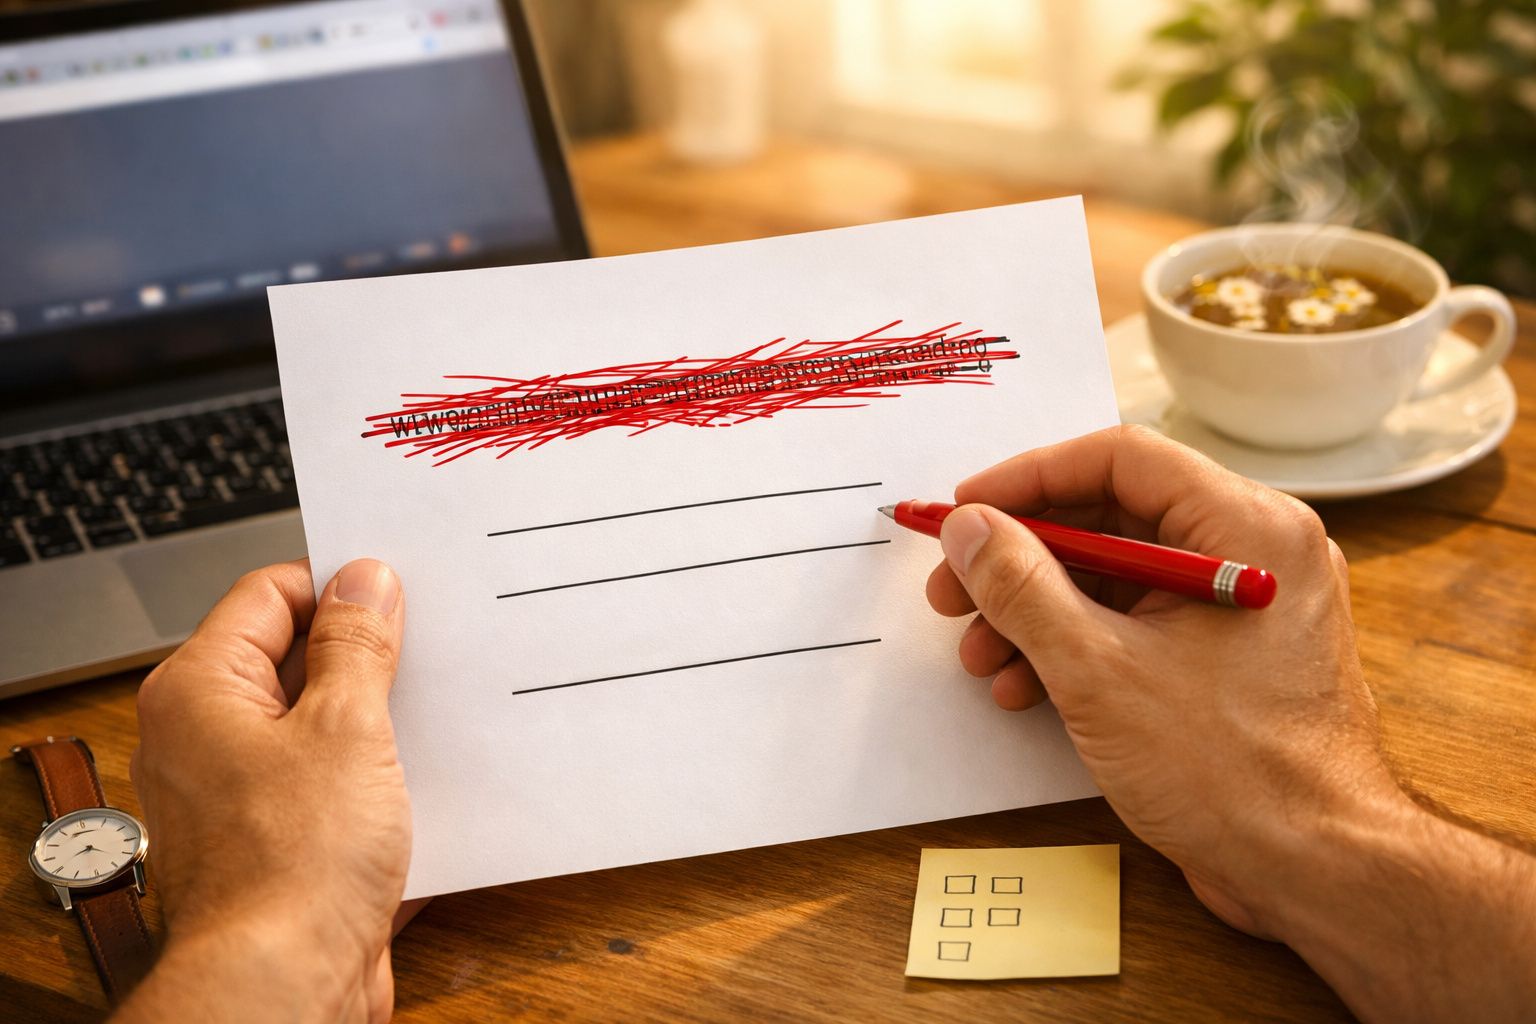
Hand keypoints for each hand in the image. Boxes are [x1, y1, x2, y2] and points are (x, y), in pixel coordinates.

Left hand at [121, 559, 409, 1022]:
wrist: (285, 983)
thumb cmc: (291, 871)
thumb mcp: (347, 727)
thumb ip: (357, 646)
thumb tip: (363, 582)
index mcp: (202, 691)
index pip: (270, 595)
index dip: (338, 585)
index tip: (398, 591)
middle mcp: (206, 738)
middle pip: (293, 659)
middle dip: (367, 655)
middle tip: (428, 649)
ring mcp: (240, 793)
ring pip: (318, 726)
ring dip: (377, 720)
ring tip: (435, 715)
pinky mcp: (276, 842)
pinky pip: (329, 784)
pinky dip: (373, 777)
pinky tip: (425, 780)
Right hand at [924, 425, 1395, 936]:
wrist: (1314, 873)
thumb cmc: (1233, 772)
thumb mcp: (1099, 670)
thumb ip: (1023, 587)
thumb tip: (969, 528)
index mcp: (1247, 527)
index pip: (1122, 459)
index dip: (1029, 479)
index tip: (965, 511)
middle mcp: (1254, 552)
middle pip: (1112, 518)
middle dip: (1021, 559)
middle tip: (952, 589)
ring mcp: (1243, 608)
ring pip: (1118, 578)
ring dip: (1037, 612)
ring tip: (979, 657)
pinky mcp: (1228, 658)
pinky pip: (1140, 624)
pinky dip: (1077, 647)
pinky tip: (1024, 687)